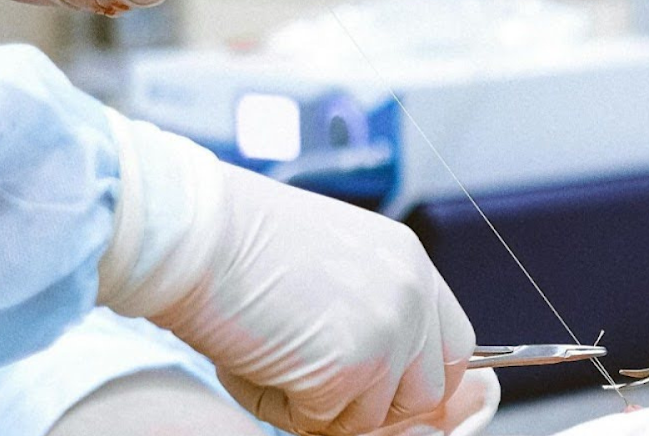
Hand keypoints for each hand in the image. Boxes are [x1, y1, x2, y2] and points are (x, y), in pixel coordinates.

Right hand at [98, 122, 475, 435]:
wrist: (195, 231)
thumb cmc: (239, 246)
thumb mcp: (330, 271)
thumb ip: (369, 314)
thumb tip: (375, 385)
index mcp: (410, 262)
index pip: (452, 346)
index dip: (412, 377)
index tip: (373, 387)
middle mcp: (412, 293)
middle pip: (429, 390)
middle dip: (376, 404)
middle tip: (318, 386)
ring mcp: (390, 330)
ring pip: (375, 416)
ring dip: (325, 409)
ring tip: (274, 361)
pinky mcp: (353, 366)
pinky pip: (326, 422)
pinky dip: (286, 409)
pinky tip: (258, 363)